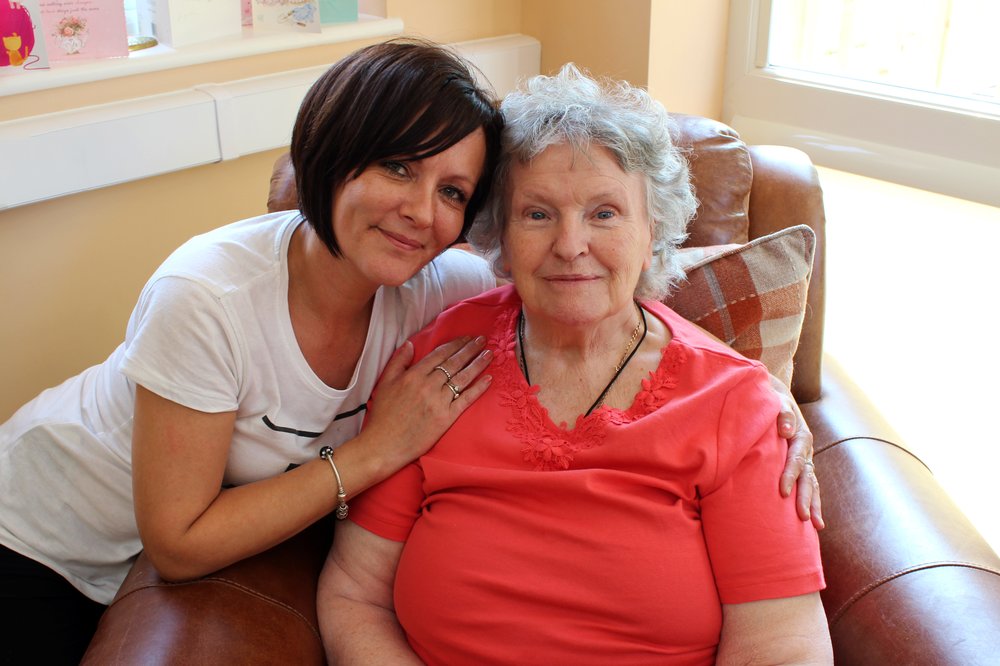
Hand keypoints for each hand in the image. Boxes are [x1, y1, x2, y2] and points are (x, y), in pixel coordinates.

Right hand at [361, 335, 492, 467]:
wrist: (384, 444)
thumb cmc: (383, 415)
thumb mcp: (385, 383)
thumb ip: (398, 361)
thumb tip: (410, 344)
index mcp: (413, 375)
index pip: (439, 354)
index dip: (455, 344)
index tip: (466, 337)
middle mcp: (429, 385)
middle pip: (454, 363)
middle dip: (470, 349)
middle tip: (483, 339)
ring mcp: (439, 401)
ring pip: (462, 378)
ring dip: (477, 364)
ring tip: (489, 354)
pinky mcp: (446, 417)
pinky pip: (466, 400)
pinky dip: (478, 388)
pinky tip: (488, 379)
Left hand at [770, 375, 823, 529]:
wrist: (778, 397)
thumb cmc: (773, 402)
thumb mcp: (778, 403)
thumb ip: (782, 414)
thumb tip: (785, 431)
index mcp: (801, 437)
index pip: (795, 460)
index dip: (789, 476)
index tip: (783, 492)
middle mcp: (806, 450)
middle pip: (808, 478)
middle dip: (806, 498)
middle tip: (803, 517)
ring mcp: (806, 459)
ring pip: (812, 484)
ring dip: (813, 504)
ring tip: (816, 525)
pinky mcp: (802, 465)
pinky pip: (809, 485)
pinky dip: (812, 501)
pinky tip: (813, 520)